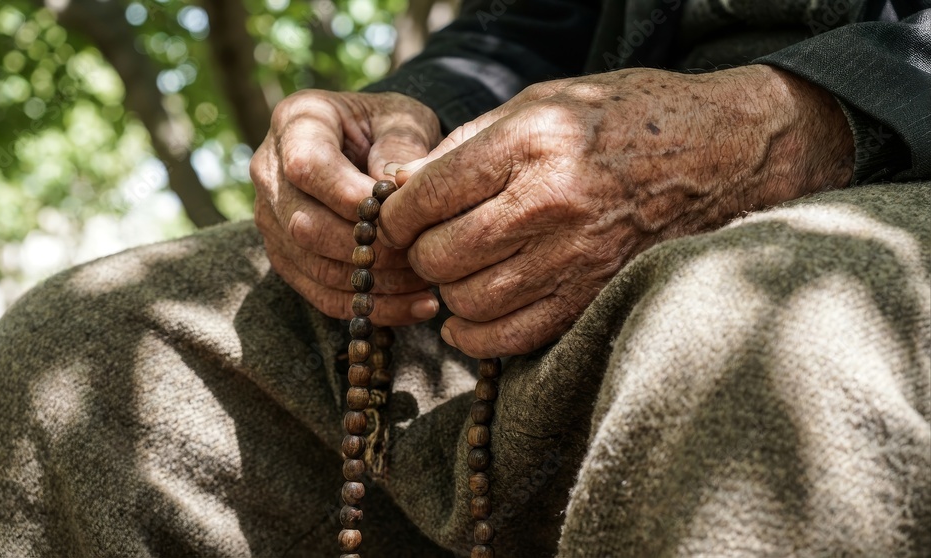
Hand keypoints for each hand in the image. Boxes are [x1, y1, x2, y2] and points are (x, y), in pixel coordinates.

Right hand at [250, 90, 442, 324]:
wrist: (373, 146)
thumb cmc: (391, 128)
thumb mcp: (403, 118)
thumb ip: (401, 144)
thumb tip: (395, 189)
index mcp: (295, 122)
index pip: (307, 167)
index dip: (350, 197)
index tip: (399, 213)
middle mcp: (269, 173)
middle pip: (304, 225)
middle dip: (367, 248)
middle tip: (421, 254)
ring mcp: (271, 221)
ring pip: (314, 266)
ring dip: (375, 283)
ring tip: (428, 286)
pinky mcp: (286, 258)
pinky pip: (322, 295)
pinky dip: (372, 307)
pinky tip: (417, 306)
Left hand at [380, 65, 854, 356]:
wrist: (719, 151)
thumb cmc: (624, 117)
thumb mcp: (542, 102)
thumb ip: (467, 145)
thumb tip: (401, 183)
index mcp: (532, 144)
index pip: (425, 196)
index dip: (392, 212)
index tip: (395, 213)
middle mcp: (551, 203)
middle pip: (440, 254)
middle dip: (416, 252)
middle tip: (424, 242)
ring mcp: (576, 257)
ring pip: (469, 301)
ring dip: (446, 292)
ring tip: (454, 270)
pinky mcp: (593, 295)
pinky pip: (513, 337)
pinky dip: (476, 335)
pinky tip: (469, 316)